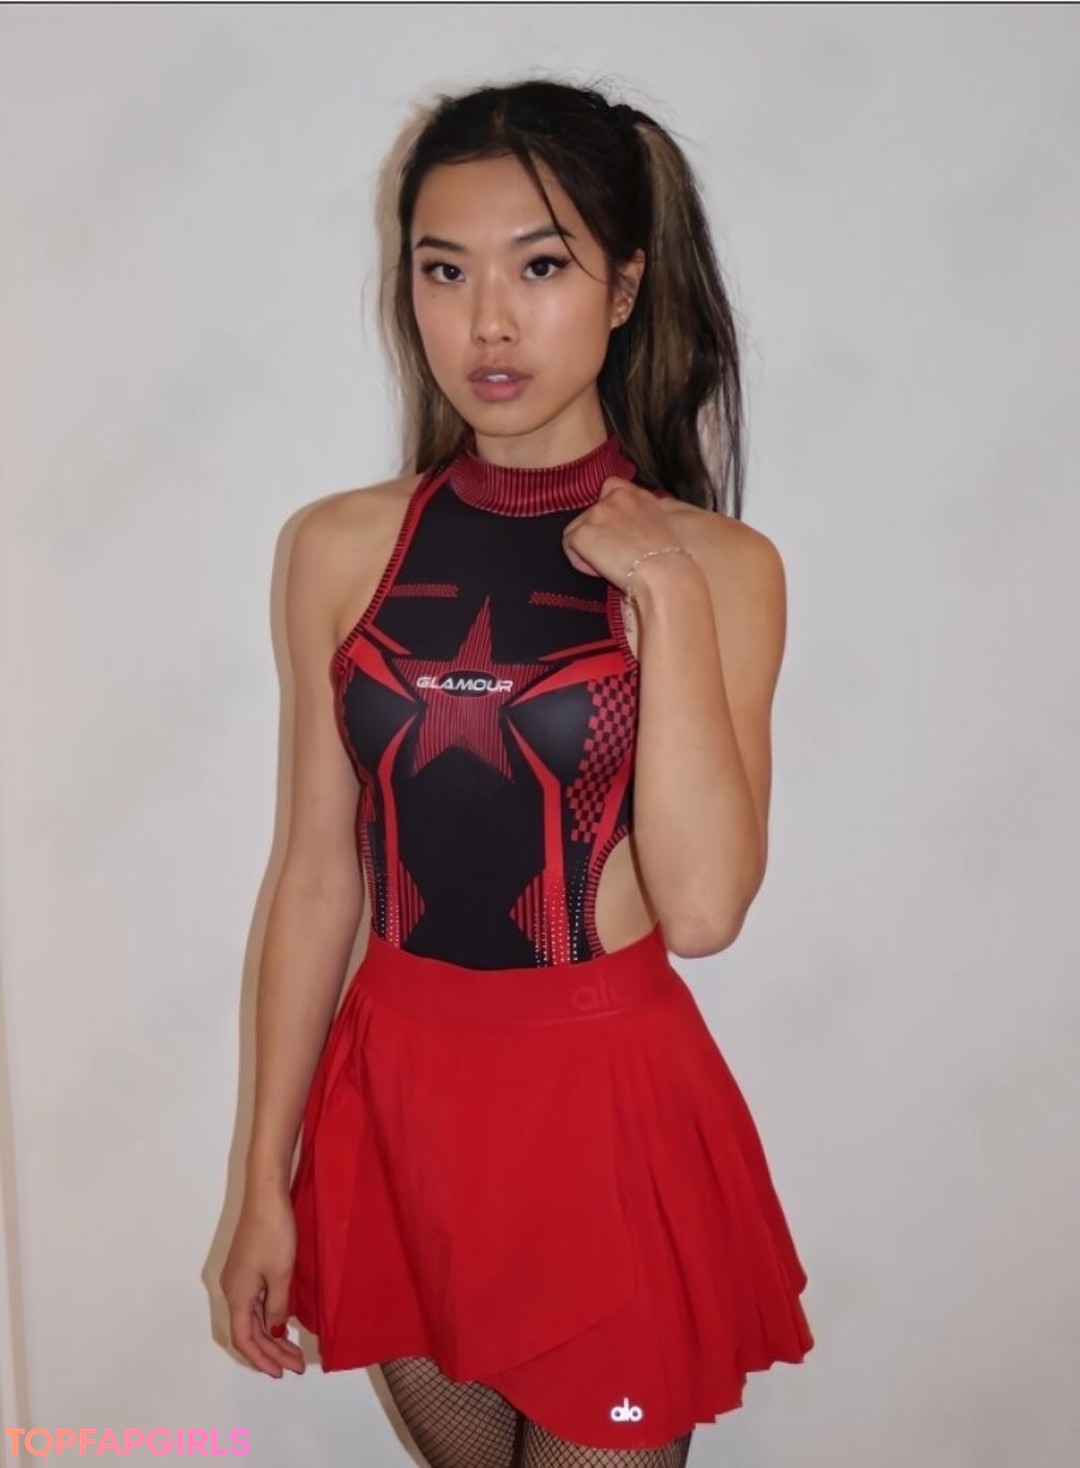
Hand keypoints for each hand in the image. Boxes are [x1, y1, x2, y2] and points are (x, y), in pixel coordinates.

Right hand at [219, 1184, 304, 1377]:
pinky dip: (268, 1317)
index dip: (262, 1359)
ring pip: (251, 1318)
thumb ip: (278, 1306)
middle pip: (248, 1331)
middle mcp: (232, 1289)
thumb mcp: (282, 1274)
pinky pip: (254, 1303)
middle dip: (270, 1351)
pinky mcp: (246, 1266)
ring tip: (293, 1350)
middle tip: (296, 1365)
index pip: (244, 1339)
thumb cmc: (274, 1232)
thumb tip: (275, 1329)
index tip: (282, 1372)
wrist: (266, 1195)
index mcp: (236, 1294)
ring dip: (270, 1336)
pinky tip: (283, 1322)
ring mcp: (238, 1277)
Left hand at [561, 477, 682, 590]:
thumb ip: (653, 510)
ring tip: (612, 564)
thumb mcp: (670, 520)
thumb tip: (651, 512)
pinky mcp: (582, 534)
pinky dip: (582, 563)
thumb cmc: (672, 555)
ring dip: (589, 548)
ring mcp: (595, 514)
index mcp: (634, 494)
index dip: (608, 510)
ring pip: (578, 531)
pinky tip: (603, 570)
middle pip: (590, 514)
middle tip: (618, 554)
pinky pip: (570, 549)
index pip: (610, 487)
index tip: (615, 529)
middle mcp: (612, 498)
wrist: (665, 571)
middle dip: (599, 534)